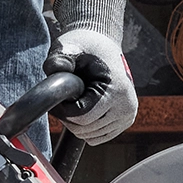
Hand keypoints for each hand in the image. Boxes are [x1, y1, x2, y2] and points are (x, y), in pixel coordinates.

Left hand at [47, 0, 135, 143]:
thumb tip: (54, 69)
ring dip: (76, 122)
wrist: (104, 45)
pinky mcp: (124, 121)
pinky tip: (83, 108)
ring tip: (75, 99)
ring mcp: (128, 116)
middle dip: (68, 117)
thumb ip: (59, 59)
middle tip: (64, 98)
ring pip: (90, 136)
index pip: (83, 118)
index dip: (62, 112)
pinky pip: (96, 137)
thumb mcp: (70, 47)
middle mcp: (127, 106)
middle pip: (85, 130)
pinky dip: (85, 128)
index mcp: (117, 91)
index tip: (57, 98)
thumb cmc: (87, 46)